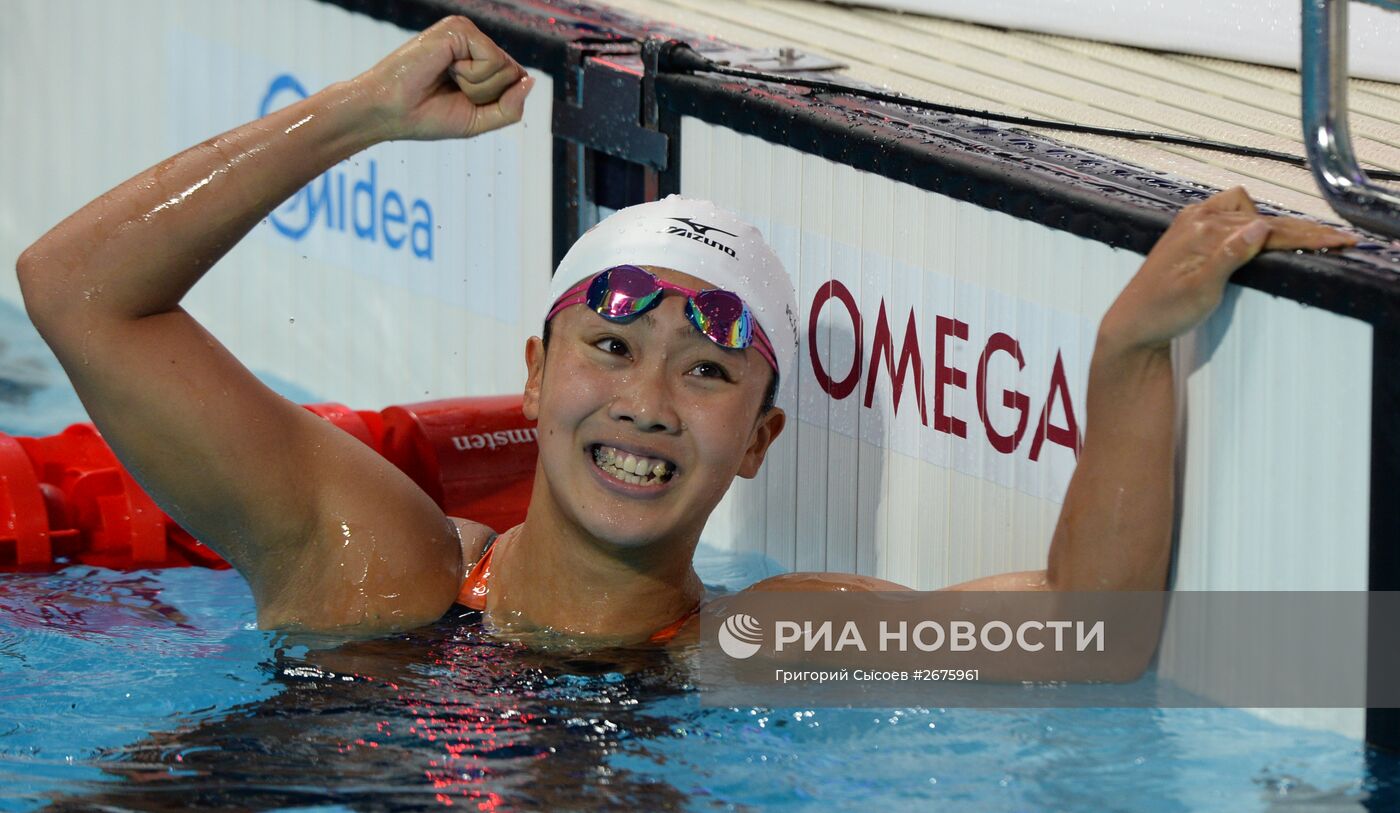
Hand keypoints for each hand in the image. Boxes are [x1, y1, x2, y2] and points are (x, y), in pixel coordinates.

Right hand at [353, 16, 533, 141]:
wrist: (389, 112)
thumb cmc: (426, 117)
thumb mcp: (479, 121)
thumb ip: (511, 107)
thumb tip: (531, 80)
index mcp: (478, 60)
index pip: (516, 81)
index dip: (496, 102)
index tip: (461, 102)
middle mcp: (475, 42)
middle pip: (515, 75)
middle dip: (487, 96)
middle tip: (452, 92)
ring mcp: (466, 32)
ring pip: (507, 68)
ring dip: (479, 88)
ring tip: (447, 80)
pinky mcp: (459, 29)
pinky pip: (494, 60)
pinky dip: (473, 76)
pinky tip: (446, 70)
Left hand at [1100, 187, 1355, 352]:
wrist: (1132, 325)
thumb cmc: (1162, 312)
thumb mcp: (1200, 290)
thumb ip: (1230, 256)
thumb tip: (1261, 225)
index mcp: (1203, 229)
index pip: (1268, 229)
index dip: (1308, 236)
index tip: (1339, 240)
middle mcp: (1197, 219)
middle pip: (1264, 218)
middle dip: (1301, 231)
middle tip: (1338, 240)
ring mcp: (1192, 224)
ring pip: (1249, 213)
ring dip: (1277, 225)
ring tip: (1308, 240)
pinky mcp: (1189, 234)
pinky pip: (1230, 215)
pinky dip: (1252, 222)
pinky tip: (1263, 235)